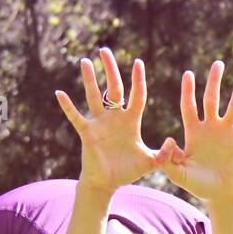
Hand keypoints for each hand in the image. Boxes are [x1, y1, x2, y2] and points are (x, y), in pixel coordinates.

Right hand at [56, 47, 158, 195]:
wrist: (108, 183)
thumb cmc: (128, 171)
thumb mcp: (150, 162)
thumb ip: (164, 154)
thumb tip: (172, 141)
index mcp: (131, 121)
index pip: (137, 96)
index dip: (138, 80)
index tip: (138, 62)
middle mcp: (115, 118)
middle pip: (113, 88)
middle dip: (110, 69)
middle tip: (105, 50)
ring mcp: (100, 123)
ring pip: (94, 96)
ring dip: (90, 80)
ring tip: (85, 61)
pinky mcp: (87, 132)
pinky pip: (76, 117)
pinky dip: (68, 106)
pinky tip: (60, 93)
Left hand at [154, 60, 232, 207]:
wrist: (221, 195)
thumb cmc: (199, 186)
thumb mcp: (180, 175)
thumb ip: (170, 161)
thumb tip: (170, 140)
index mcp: (194, 133)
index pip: (189, 107)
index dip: (188, 91)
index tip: (188, 74)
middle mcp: (210, 128)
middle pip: (212, 100)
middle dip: (214, 82)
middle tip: (217, 64)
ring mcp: (227, 132)